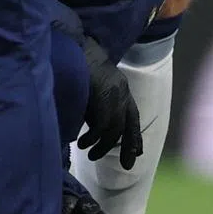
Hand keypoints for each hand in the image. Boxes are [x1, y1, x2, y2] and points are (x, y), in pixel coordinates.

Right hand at [78, 36, 142, 168]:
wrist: (74, 47)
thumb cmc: (77, 64)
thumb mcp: (92, 85)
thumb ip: (96, 102)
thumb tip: (92, 123)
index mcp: (120, 88)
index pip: (132, 115)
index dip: (134, 134)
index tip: (138, 152)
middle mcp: (122, 93)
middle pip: (129, 126)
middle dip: (128, 147)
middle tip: (128, 166)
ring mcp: (114, 97)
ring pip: (115, 131)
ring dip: (103, 147)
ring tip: (91, 155)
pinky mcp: (104, 102)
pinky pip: (101, 129)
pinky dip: (92, 140)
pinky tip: (82, 144)